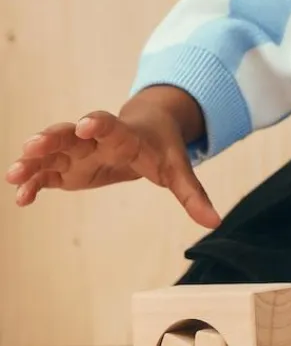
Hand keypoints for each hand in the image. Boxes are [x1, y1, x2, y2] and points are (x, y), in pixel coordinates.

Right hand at [5, 88, 220, 228]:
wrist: (146, 129)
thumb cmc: (161, 149)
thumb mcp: (179, 170)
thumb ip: (192, 194)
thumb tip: (215, 222)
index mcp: (125, 135)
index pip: (111, 126)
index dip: (100, 124)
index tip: (87, 124)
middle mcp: (95, 140)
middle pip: (71, 135)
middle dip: (52, 139)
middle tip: (33, 144)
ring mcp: (78, 153)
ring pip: (51, 152)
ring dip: (33, 161)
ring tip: (13, 174)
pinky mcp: (67, 168)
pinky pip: (46, 174)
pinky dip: (33, 182)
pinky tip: (21, 197)